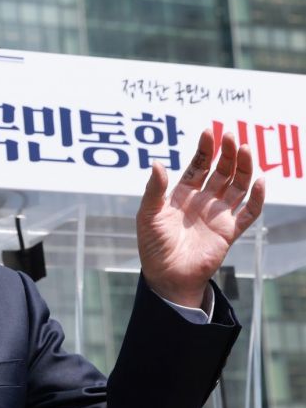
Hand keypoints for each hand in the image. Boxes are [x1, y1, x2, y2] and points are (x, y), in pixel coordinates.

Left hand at [136, 129, 264, 307]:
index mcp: (183, 194)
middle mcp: (203, 201)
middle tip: (232, 136)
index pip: (198, 166)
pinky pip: (248, 214)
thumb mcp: (148, 214)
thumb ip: (154, 190)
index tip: (210, 131)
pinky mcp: (229, 232)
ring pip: (237, 187)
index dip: (204, 149)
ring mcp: (217, 215)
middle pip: (221, 172)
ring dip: (243, 169)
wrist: (166, 275)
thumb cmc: (153, 245)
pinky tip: (259, 182)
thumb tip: (157, 163)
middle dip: (227, 154)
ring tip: (246, 150)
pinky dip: (256, 199)